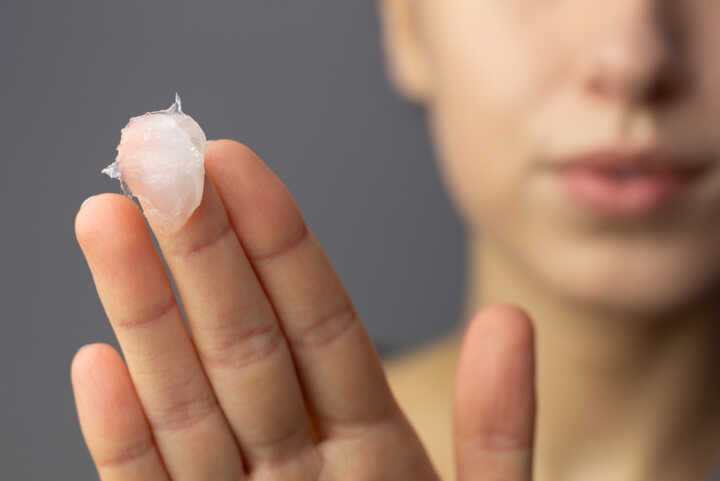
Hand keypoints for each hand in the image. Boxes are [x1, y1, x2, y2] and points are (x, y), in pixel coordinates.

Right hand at [71, 140, 535, 480]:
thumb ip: (502, 433)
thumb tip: (510, 321)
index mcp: (373, 450)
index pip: (319, 324)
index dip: (278, 242)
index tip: (236, 164)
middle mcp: (297, 468)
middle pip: (243, 345)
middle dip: (199, 252)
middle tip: (155, 159)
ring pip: (186, 404)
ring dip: (144, 315)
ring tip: (107, 223)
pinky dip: (120, 437)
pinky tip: (94, 362)